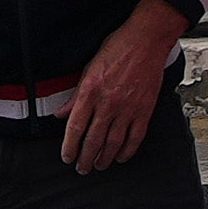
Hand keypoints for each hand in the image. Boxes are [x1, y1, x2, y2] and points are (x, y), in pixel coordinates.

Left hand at [61, 0, 188, 177]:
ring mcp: (127, 108)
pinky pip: (135, 137)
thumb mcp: (88, 68)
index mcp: (90, 91)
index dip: (69, 146)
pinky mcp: (144, 110)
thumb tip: (61, 114)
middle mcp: (108, 102)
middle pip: (93, 140)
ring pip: (113, 142)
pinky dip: (127, 151)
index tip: (67, 156)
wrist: (146, 40)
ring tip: (99, 165)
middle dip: (85, 158)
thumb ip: (74, 95)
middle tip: (81, 168)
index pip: (75, 126)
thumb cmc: (118, 48)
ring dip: (104, 158)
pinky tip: (121, 157)